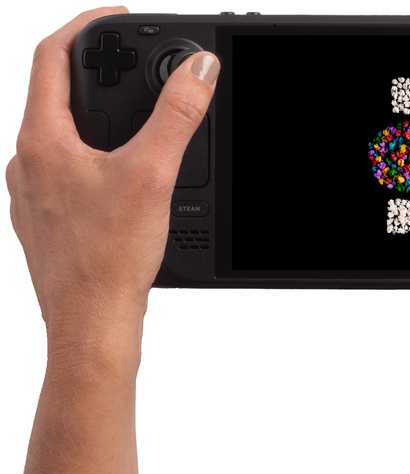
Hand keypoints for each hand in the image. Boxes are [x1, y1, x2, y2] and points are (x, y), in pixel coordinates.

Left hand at [6, 7, 219, 365]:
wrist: (89, 323)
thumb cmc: (107, 259)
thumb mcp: (153, 175)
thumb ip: (177, 116)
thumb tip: (198, 70)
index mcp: (42, 142)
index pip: (51, 58)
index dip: (86, 28)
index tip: (117, 19)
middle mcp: (27, 163)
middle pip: (52, 94)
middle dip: (93, 72)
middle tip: (131, 64)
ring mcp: (32, 193)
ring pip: (58, 135)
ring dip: (91, 116)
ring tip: (131, 117)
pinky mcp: (47, 218)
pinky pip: (64, 169)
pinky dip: (91, 155)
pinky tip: (119, 176)